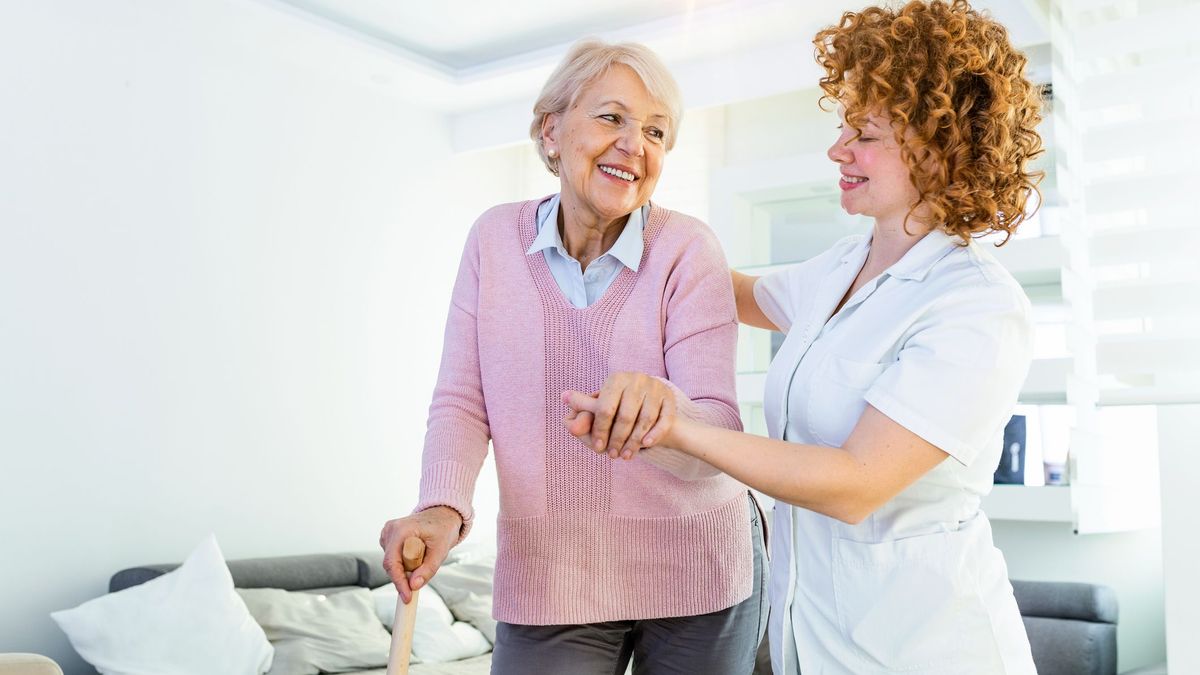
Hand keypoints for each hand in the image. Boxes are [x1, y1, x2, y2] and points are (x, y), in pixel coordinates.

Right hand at [379, 506, 461, 602]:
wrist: (442, 515)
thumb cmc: (442, 529)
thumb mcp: (441, 550)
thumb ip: (428, 569)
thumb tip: (414, 586)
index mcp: (401, 530)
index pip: (392, 562)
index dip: (399, 582)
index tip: (407, 597)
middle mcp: (390, 529)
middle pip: (391, 564)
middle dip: (404, 576)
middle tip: (422, 577)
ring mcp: (387, 533)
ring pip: (392, 563)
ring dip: (406, 568)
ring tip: (424, 556)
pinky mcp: (388, 538)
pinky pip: (393, 558)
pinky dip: (404, 562)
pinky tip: (416, 554)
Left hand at [562, 372, 676, 458]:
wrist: (651, 405)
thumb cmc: (620, 407)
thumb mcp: (602, 406)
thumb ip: (584, 408)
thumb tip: (564, 398)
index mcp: (615, 379)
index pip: (605, 408)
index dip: (600, 430)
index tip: (598, 448)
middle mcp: (636, 379)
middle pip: (626, 416)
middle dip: (617, 439)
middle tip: (612, 455)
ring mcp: (655, 388)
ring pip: (645, 420)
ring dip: (634, 442)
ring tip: (626, 456)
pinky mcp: (670, 398)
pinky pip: (664, 420)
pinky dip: (655, 434)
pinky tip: (646, 445)